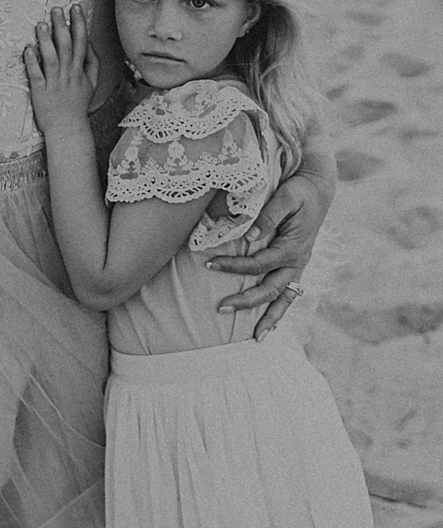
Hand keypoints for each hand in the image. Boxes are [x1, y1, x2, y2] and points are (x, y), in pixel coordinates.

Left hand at [23, 3, 97, 136]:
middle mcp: (68, 74)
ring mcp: (54, 82)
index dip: (79, 24)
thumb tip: (89, 43)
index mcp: (80, 70)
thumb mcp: (91, 83)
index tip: (75, 8)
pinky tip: (28, 49)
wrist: (68, 128)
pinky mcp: (40, 91)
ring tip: (41, 24)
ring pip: (51, 57)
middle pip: (66, 46)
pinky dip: (32, 61)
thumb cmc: (77, 104)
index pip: (82, 42)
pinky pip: (36, 74)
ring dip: (46, 41)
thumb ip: (92, 62)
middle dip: (62, 26)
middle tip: (56, 9)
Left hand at [205, 169, 327, 338]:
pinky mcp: (296, 266)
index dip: (234, 266)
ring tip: (256, 338)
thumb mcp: (286, 197)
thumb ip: (269, 215)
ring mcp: (299, 266)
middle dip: (246, 301)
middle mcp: (298, 262)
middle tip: (219, 308)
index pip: (259, 264)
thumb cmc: (298, 191)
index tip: (210, 264)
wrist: (318, 188)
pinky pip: (289, 294)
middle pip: (270, 290)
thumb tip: (252, 232)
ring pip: (284, 300)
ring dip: (270, 318)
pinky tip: (269, 326)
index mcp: (293, 247)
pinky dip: (280, 311)